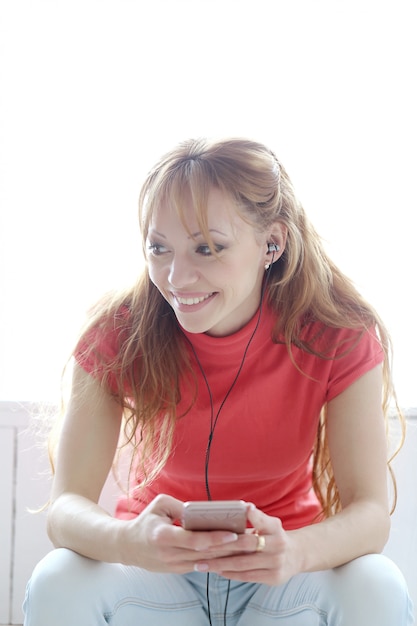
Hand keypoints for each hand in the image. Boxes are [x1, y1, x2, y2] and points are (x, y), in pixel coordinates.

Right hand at [120, 494, 242, 571]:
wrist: (128, 546)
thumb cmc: (146, 520)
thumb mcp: (160, 504)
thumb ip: (182, 506)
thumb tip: (204, 510)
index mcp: (163, 536)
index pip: (193, 540)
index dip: (214, 538)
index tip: (233, 534)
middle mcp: (169, 554)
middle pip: (205, 553)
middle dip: (231, 548)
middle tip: (252, 541)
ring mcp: (173, 565)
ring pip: (206, 562)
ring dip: (228, 556)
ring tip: (248, 548)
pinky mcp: (177, 570)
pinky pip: (201, 566)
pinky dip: (218, 561)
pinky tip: (234, 556)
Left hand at [193, 504, 299, 584]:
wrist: (296, 556)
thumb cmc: (274, 536)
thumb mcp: (269, 523)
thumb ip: (255, 518)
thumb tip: (240, 508)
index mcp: (275, 527)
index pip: (262, 520)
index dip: (253, 515)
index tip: (244, 508)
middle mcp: (278, 545)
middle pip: (245, 545)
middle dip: (221, 546)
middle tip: (200, 547)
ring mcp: (276, 563)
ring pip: (243, 564)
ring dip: (220, 564)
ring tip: (201, 564)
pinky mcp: (274, 578)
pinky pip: (247, 577)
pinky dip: (230, 573)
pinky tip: (216, 571)